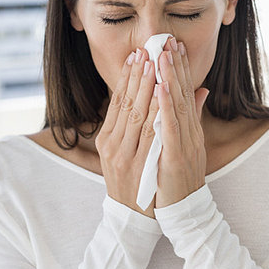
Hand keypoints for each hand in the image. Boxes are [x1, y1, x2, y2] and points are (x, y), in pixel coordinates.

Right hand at [94, 48, 159, 218]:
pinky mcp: (135, 164)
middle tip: (146, 50)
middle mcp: (111, 145)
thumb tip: (152, 101)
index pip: (118, 103)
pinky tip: (161, 92)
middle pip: (125, 103)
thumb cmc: (135, 183)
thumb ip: (140, 127)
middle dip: (137, 75)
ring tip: (153, 63)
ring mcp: (122, 154)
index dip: (127, 78)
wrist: (132, 219)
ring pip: (136, 113)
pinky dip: (155, 110)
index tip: (137, 56)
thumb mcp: (130, 154)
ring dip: (146, 86)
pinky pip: (148, 132)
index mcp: (107, 140)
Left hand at [154, 38, 209, 208]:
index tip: (174, 46)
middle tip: (169, 40)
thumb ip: (193, 117)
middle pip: (182, 94)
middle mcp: (189, 133)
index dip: (180, 69)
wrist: (186, 212)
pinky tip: (160, 89)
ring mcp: (183, 144)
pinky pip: (169, 129)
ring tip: (163, 56)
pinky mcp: (175, 157)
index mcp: (190, 130)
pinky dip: (166, 108)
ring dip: (170, 80)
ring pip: (176, 106)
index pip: (185, 94)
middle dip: (175, 66)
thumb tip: (200, 90)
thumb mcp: (189, 145)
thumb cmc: (182, 179)